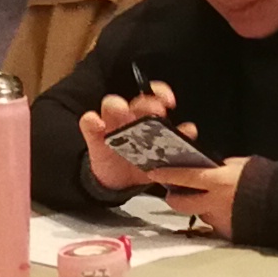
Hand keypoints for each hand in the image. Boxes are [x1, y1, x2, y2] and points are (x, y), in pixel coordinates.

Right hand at [77, 82, 183, 199]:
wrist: (119, 182)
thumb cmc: (141, 163)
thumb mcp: (159, 157)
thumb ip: (174, 144)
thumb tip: (189, 130)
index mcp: (147, 119)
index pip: (154, 97)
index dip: (162, 94)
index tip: (170, 102)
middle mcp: (129, 117)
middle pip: (136, 101)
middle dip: (146, 104)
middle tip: (154, 112)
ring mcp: (110, 124)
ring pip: (111, 104)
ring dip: (117, 106)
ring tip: (122, 112)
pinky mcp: (93, 135)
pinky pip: (88, 121)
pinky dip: (92, 120)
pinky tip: (98, 125)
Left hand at [146, 156, 247, 238]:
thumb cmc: (264, 181)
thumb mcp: (242, 166)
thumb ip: (223, 168)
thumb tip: (211, 168)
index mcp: (216, 181)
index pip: (183, 177)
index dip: (166, 175)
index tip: (153, 172)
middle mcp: (212, 202)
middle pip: (178, 203)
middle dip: (174, 198)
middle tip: (175, 193)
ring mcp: (217, 220)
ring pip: (197, 214)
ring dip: (200, 208)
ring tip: (214, 202)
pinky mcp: (224, 233)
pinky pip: (213, 225)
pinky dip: (216, 218)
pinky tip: (228, 213)